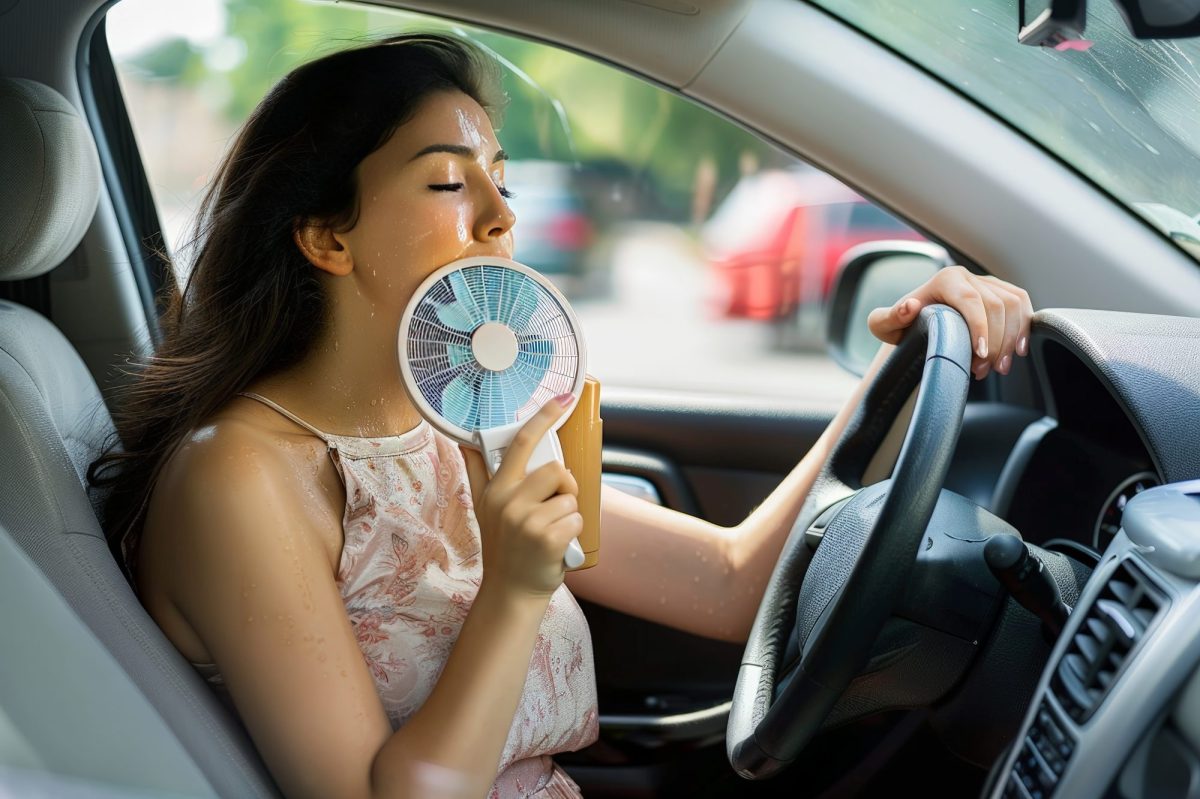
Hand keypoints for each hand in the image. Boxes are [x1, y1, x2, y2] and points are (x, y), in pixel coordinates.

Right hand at [460, 395, 581, 597]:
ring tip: (552, 529)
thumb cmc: (503, 546)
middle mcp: (509, 502)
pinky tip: (558, 544)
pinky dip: (573, 532)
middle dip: (563, 485)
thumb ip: (477, 473)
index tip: (562, 399)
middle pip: (556, 469)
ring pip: (570, 497)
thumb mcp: (483, 507)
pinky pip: (577, 519)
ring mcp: (528, 522)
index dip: (543, 417)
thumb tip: (464, 442)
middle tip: (554, 504)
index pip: (521, 443)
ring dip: (568, 513)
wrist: (511, 590)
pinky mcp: (548, 540)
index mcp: (497, 489)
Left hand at [867, 265, 1033, 379]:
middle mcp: (968, 276)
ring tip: (999, 367)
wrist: (915, 323)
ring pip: (1013, 305)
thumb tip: (910, 307)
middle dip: (996, 342)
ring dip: (1012, 339)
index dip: (981, 327)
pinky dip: (1025, 327)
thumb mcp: (883, 325)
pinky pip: (1022, 303)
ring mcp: (987, 282)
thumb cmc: (900, 326)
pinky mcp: (1001, 292)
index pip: (971, 300)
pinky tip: (1019, 350)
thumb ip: (887, 318)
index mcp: (945, 279)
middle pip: (997, 305)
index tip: (981, 354)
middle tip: (984, 370)